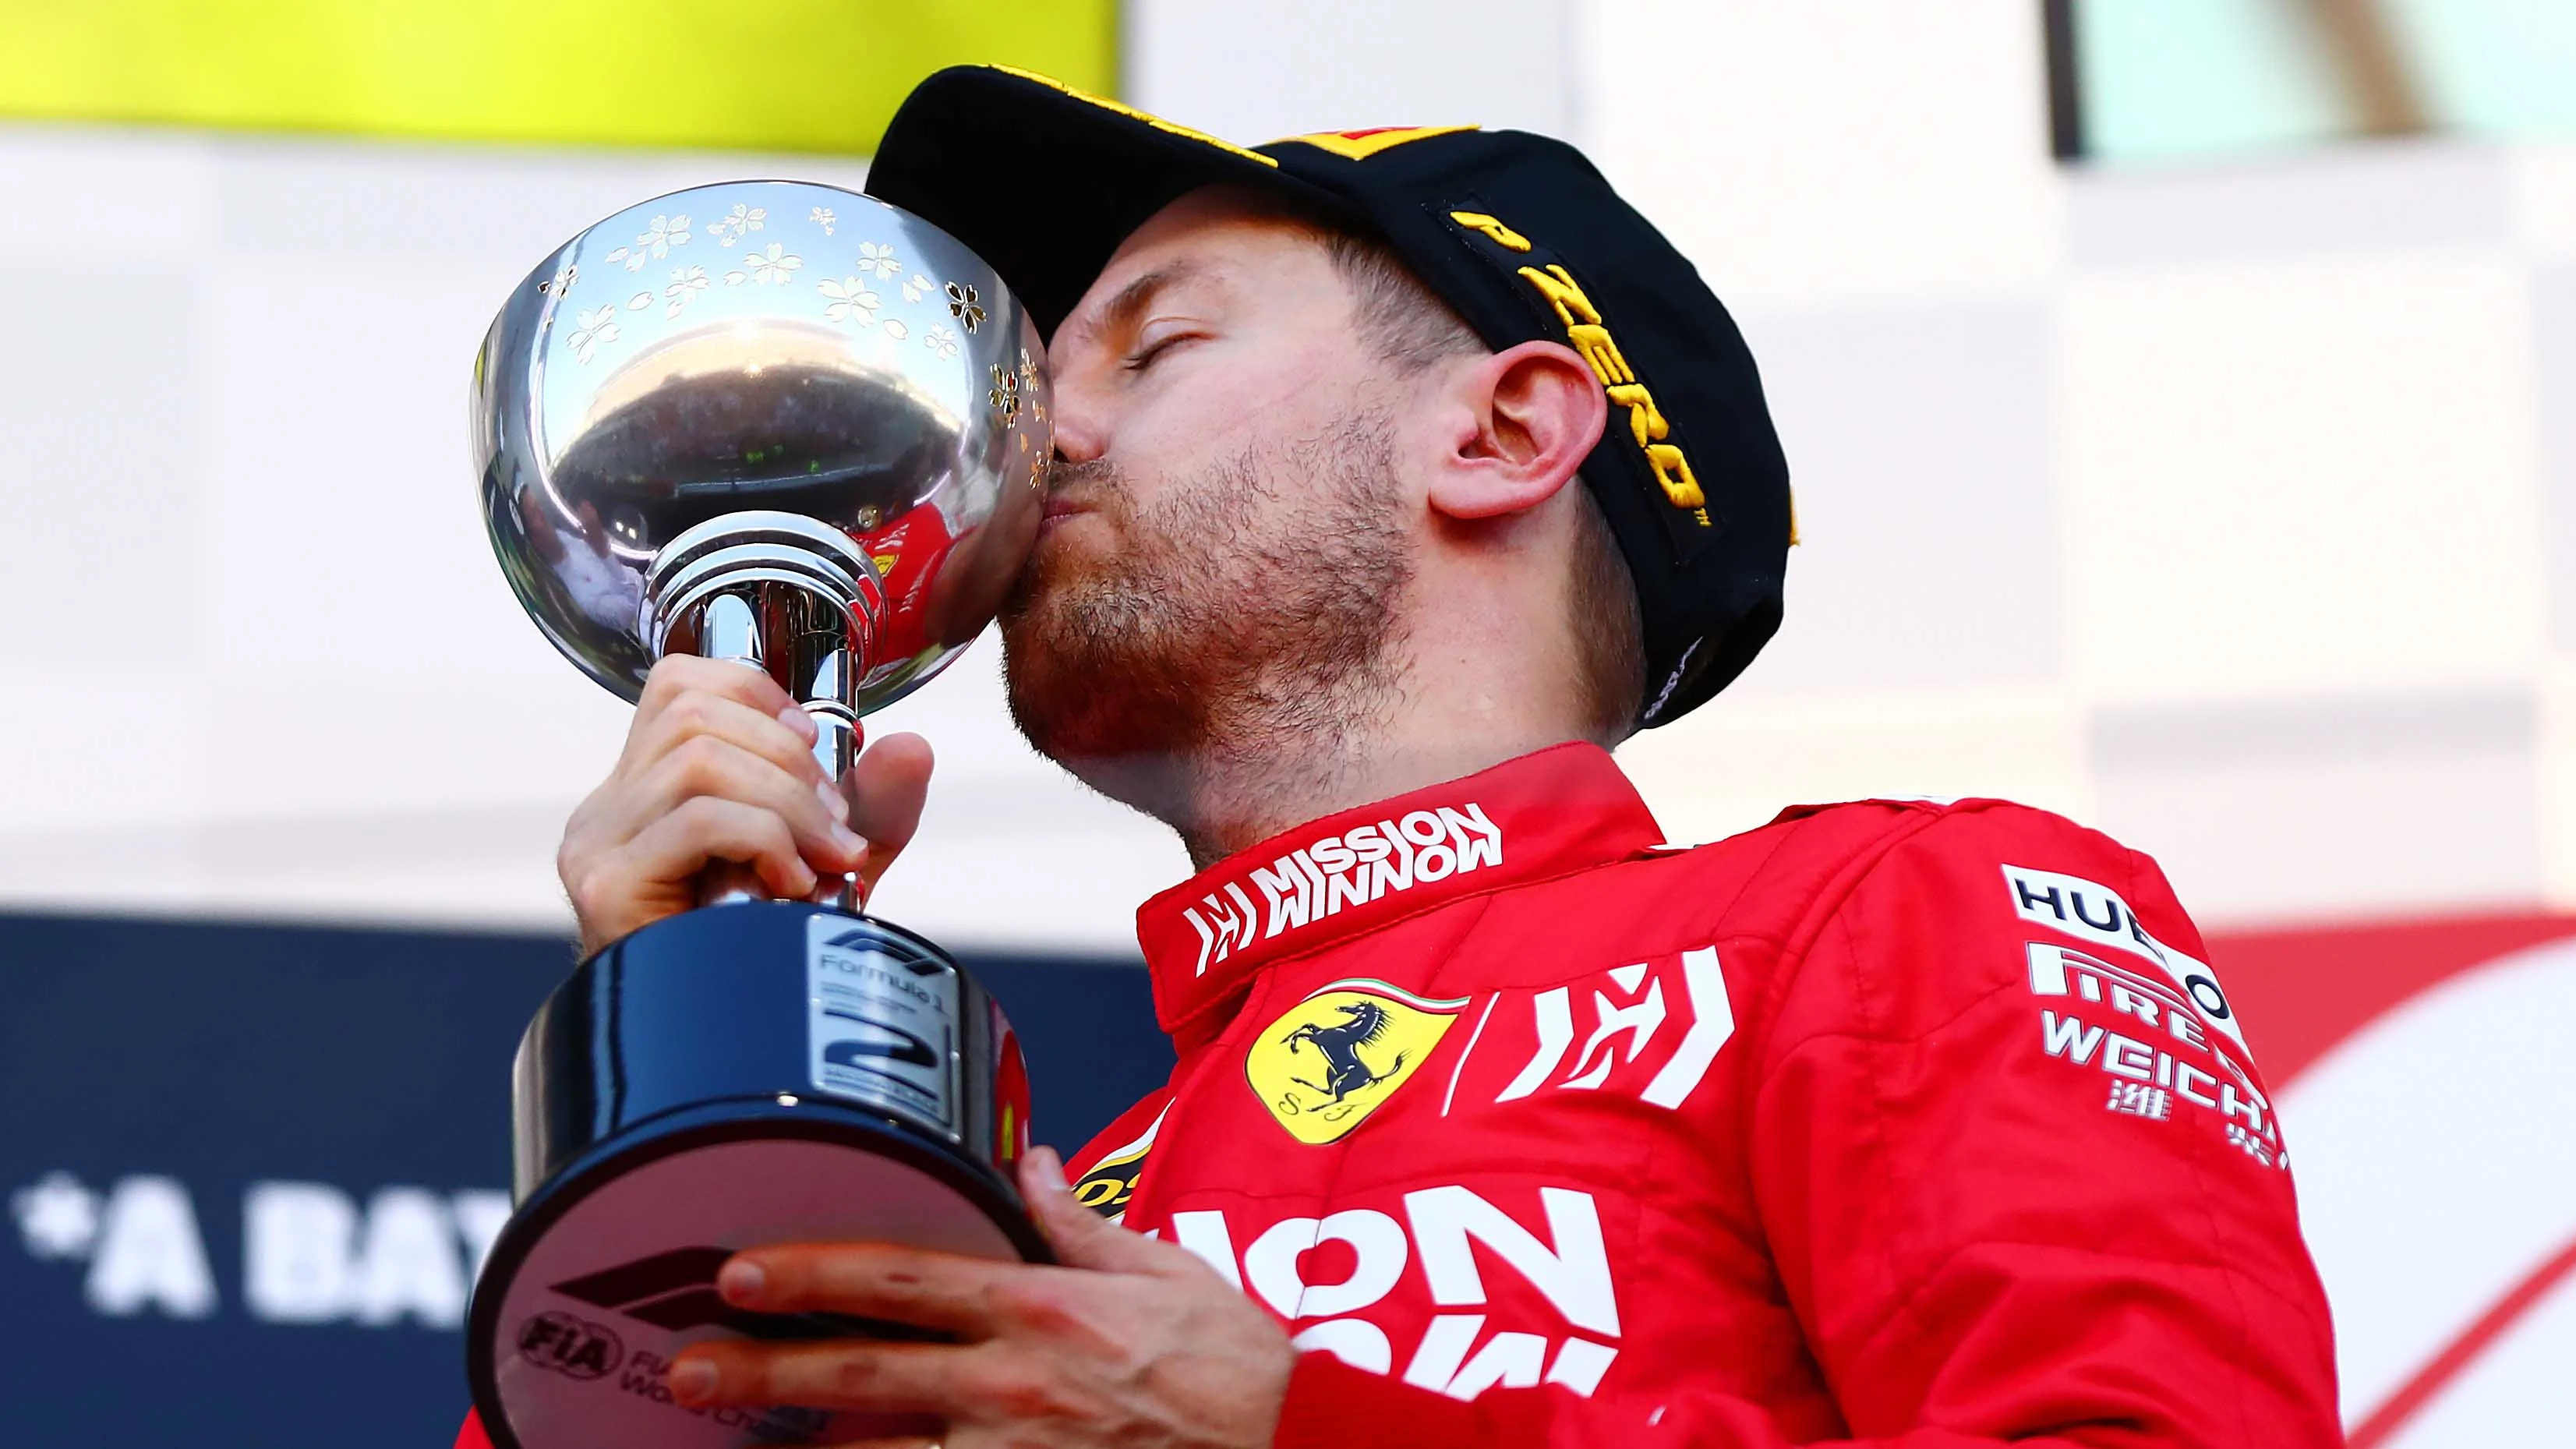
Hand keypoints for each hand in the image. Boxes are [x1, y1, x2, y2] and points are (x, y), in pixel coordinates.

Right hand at [557, 655, 935, 953]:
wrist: (733, 1061)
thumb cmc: (768, 959)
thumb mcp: (831, 864)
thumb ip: (870, 807)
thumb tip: (912, 749)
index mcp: (645, 792)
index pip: (678, 684)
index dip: (757, 693)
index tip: (817, 751)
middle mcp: (607, 811)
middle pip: (692, 712)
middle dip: (788, 759)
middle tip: (835, 827)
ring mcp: (598, 846)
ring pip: (699, 759)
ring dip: (786, 803)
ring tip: (821, 861)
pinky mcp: (607, 887)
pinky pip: (699, 818)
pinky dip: (764, 838)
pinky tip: (789, 886)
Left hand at [667, 1148, 1295, 1448]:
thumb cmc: (1237, 1366)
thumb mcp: (1167, 1268)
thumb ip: (1079, 1223)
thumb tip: (1026, 1160)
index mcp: (1042, 1309)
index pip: (902, 1279)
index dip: (812, 1273)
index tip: (741, 1270)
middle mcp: (1012, 1387)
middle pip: (861, 1377)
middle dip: (763, 1373)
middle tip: (685, 1367)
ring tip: (723, 1442)